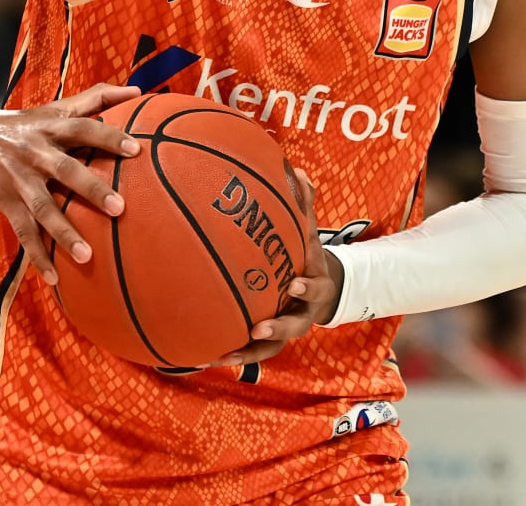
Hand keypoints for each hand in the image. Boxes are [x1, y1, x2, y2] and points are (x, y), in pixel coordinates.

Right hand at [0, 83, 141, 285]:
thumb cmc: (24, 123)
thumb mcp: (56, 106)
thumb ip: (97, 97)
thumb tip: (139, 89)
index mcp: (51, 127)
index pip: (83, 128)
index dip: (108, 137)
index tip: (137, 150)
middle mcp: (35, 152)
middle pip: (66, 170)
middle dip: (92, 190)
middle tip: (121, 208)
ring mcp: (18, 179)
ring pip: (43, 208)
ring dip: (64, 233)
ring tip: (88, 256)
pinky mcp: (5, 201)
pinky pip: (23, 232)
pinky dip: (37, 256)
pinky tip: (55, 279)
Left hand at [213, 168, 341, 366]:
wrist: (321, 291)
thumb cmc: (306, 255)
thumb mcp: (308, 232)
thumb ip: (303, 205)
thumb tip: (297, 170)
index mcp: (313, 283)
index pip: (314, 286)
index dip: (306, 288)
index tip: (293, 284)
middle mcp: (302, 311)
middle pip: (295, 325)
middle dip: (277, 327)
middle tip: (258, 327)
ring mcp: (286, 329)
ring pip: (270, 347)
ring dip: (248, 353)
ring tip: (222, 356)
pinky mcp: (268, 340)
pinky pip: (251, 352)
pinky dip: (231, 355)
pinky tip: (204, 356)